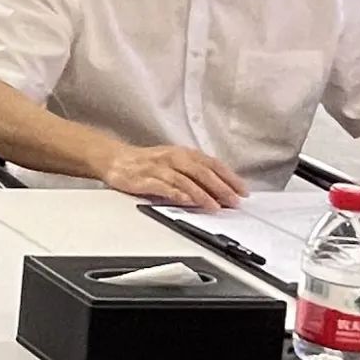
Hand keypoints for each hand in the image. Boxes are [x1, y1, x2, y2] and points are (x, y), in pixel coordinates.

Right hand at [101, 144, 247, 209]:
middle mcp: (174, 158)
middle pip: (202, 172)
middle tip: (234, 201)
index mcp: (184, 153)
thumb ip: (194, 173)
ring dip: (202, 194)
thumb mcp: (175, 162)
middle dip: (221, 187)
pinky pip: (164, 186)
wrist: (117, 159)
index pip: (212, 164)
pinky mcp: (145, 179)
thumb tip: (219, 188)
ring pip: (186, 180)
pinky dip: (177, 194)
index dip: (229, 177)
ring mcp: (160, 168)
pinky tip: (187, 201)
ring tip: (215, 206)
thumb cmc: (148, 163)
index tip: (243, 190)